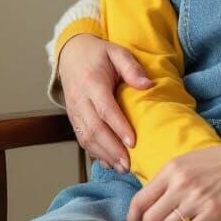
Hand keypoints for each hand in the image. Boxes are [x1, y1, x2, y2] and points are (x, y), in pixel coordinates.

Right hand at [58, 32, 151, 173]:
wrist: (71, 54)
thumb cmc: (99, 54)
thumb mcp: (117, 52)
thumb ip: (132, 68)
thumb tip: (148, 85)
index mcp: (92, 82)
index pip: (105, 109)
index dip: (119, 127)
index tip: (133, 142)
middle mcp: (80, 100)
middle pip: (94, 129)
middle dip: (112, 149)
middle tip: (129, 164)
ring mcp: (74, 111)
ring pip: (86, 138)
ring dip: (104, 155)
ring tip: (123, 168)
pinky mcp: (73, 119)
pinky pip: (82, 139)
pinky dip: (95, 153)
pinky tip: (109, 163)